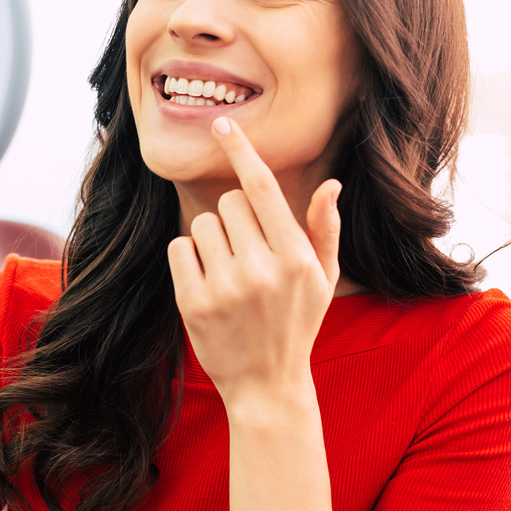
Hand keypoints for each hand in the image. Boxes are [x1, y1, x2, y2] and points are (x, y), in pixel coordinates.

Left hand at [167, 117, 341, 409]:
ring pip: (202, 224)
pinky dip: (189, 258)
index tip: (222, 125)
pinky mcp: (193, 303)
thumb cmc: (297, 322)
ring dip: (212, 239)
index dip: (241, 151)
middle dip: (236, 218)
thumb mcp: (323, 278)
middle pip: (229, 202)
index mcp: (296, 257)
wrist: (266, 385)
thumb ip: (325, 229)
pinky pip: (180, 248)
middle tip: (247, 252)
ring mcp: (224, 287)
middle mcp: (261, 269)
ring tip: (229, 271)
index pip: (263, 189)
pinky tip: (208, 284)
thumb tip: (331, 184)